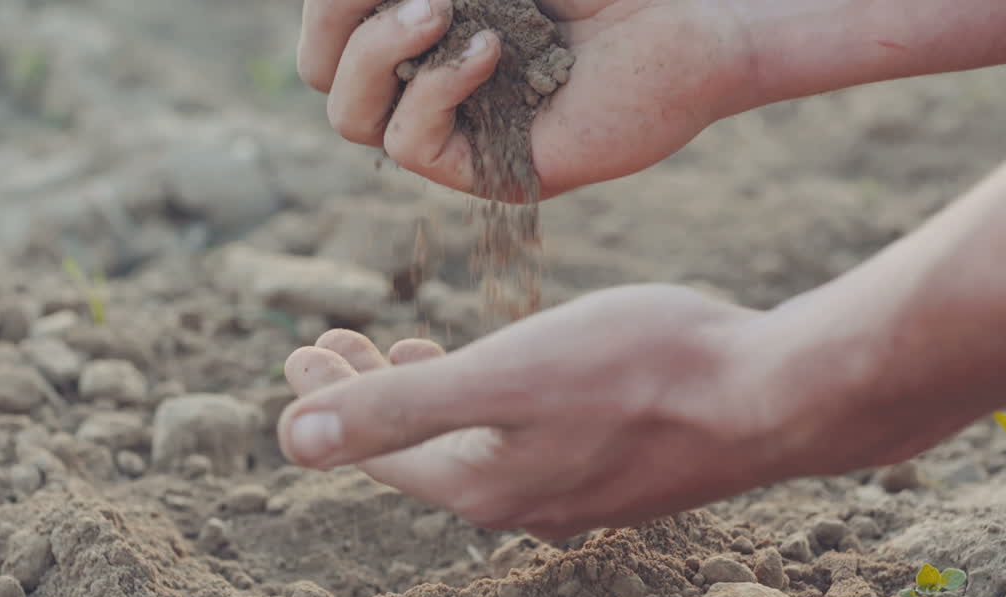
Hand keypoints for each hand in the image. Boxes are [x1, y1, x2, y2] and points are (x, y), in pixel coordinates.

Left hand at [275, 285, 826, 539]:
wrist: (774, 395)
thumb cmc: (642, 373)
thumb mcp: (503, 377)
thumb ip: (397, 409)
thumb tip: (291, 440)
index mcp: (482, 485)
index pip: (377, 448)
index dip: (328, 400)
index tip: (297, 350)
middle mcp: (522, 504)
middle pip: (419, 448)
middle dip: (367, 395)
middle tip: (329, 348)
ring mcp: (575, 492)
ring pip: (473, 442)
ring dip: (427, 397)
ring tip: (404, 351)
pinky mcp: (619, 468)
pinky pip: (524, 439)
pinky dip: (488, 403)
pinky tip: (505, 374)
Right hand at [296, 0, 753, 199]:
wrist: (683, 21)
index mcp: (420, 32)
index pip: (327, 28)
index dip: (330, 2)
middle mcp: (427, 82)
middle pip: (322, 74)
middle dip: (340, 22)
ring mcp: (456, 131)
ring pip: (351, 115)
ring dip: (380, 50)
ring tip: (444, 8)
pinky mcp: (490, 171)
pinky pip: (412, 145)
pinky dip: (436, 88)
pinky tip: (489, 49)